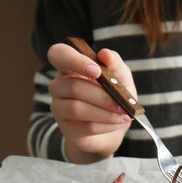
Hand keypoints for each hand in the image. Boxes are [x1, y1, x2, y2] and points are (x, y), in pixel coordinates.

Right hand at [47, 43, 136, 162]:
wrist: (117, 125)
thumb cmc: (116, 95)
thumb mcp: (122, 77)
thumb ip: (115, 64)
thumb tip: (106, 54)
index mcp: (70, 66)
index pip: (58, 54)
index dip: (75, 61)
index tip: (97, 71)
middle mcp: (59, 85)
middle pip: (73, 87)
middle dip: (102, 96)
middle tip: (121, 104)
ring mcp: (59, 108)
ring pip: (77, 109)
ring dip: (106, 113)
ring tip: (123, 115)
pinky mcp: (67, 128)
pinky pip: (85, 127)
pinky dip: (106, 125)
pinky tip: (117, 123)